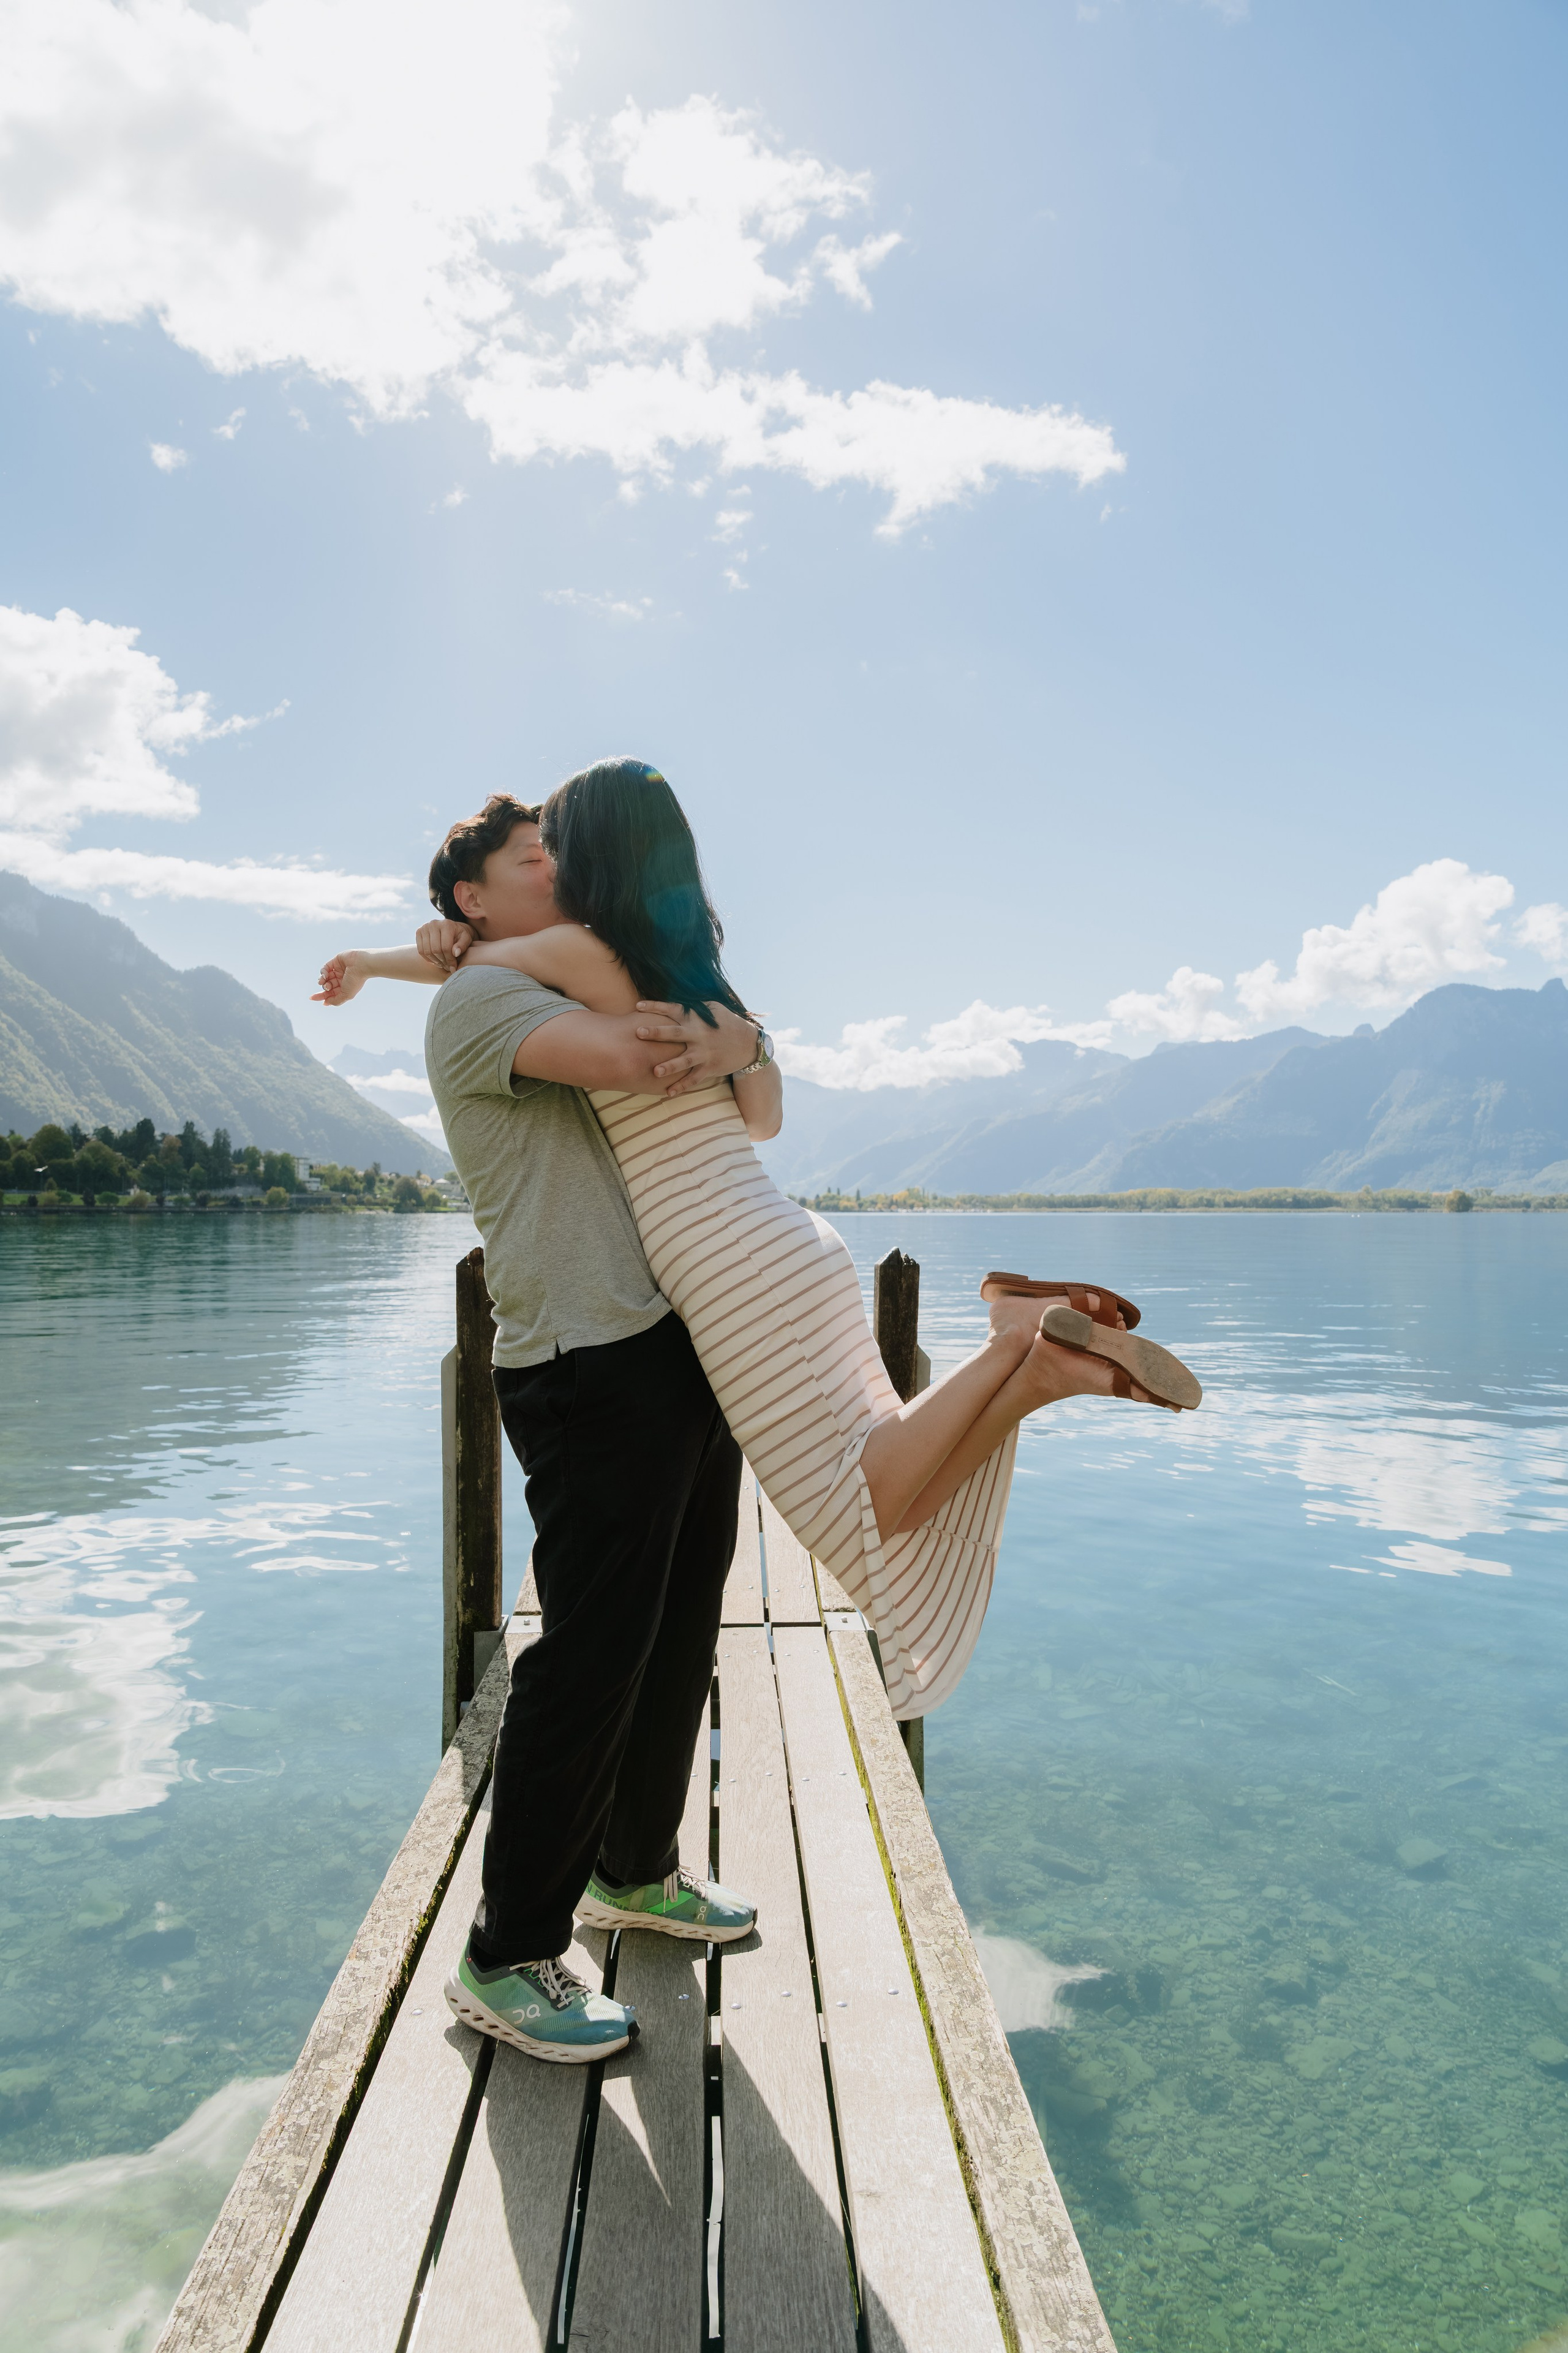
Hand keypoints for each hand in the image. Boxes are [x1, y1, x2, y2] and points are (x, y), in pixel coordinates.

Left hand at [312, 951, 366, 1006]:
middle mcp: (341, 980)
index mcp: (344, 988)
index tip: (312, 998)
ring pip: (324, 977)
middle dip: (324, 988)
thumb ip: (336, 1000)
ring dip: (321, 980)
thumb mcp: (346, 995)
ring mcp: (338, 971)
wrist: (361, 965)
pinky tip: (325, 974)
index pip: (330, 994)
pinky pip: (325, 968)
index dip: (322, 996)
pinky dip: (322, 972)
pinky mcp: (335, 962)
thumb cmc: (355, 980)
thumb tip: (325, 1003)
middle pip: (327, 986)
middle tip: (326, 987)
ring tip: (324, 981)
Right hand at [416, 919, 473, 972]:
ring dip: (435, 961)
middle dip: (443, 961)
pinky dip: (428, 959)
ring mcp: (424, 927)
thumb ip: (463, 946)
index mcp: (447, 925)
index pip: (446, 947)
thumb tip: (455, 953)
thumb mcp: (466, 939)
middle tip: (448, 967)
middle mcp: (434, 924)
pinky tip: (436, 961)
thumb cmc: (460, 936)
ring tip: (443, 965)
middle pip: (435, 949)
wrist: (452, 928)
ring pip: (427, 951)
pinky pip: (421, 950)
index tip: (453, 968)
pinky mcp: (419, 932)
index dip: (450, 960)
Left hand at [635, 1001, 758, 1096]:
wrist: (749, 1044)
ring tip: (655, 1071)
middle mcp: (699, 1035)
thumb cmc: (725, 1023)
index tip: (638, 1006)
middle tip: (639, 1032)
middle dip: (657, 1033)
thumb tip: (672, 996)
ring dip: (669, 1066)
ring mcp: (704, 1053)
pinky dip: (682, 1086)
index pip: (673, 1009)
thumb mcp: (712, 1008)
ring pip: (684, 1060)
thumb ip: (691, 1006)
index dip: (655, 1006)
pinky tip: (668, 1092)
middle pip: (674, 1033)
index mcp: (696, 1018)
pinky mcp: (710, 1067)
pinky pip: (694, 1079)